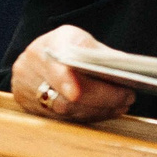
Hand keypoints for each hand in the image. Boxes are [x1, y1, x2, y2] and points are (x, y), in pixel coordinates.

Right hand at [10, 24, 136, 122]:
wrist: (34, 60)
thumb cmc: (60, 47)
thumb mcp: (76, 38)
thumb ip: (96, 51)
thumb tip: (123, 65)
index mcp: (43, 50)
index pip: (52, 67)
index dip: (64, 82)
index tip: (76, 93)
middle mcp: (30, 72)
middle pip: (64, 97)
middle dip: (100, 98)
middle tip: (127, 96)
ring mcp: (29, 94)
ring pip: (67, 111)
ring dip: (99, 110)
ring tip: (122, 103)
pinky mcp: (33, 109)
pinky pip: (64, 118)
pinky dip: (89, 115)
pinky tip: (107, 109)